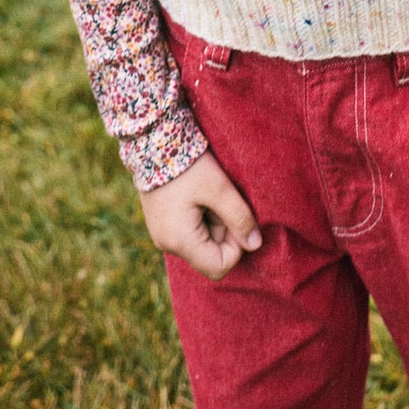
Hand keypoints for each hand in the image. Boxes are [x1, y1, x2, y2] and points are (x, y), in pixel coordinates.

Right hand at [139, 150, 262, 281]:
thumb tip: (255, 245)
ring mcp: (161, 235)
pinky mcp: (161, 224)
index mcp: (179, 241)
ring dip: (212, 222)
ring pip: (201, 242)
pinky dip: (200, 218)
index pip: (219, 267)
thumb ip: (239, 218)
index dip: (236, 247)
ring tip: (206, 194)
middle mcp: (167, 244)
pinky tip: (197, 196)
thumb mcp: (219, 189)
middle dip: (223, 230)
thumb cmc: (188, 165)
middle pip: (210, 254)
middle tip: (219, 200)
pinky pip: (189, 232)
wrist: (153, 140)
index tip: (236, 218)